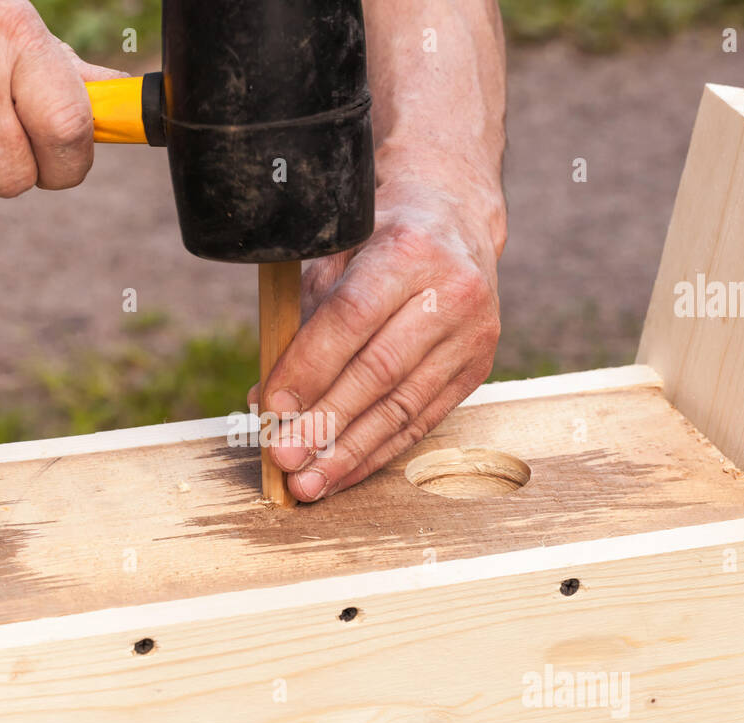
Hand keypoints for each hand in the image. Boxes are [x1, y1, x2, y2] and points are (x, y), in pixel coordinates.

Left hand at [250, 177, 505, 501]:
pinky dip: (377, 452)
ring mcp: (472, 334)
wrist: (454, 218)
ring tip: (308, 483)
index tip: (273, 405)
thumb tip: (266, 397)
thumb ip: (302, 321)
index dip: (310, 367)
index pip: (352, 318)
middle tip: (284, 457)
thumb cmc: (379, 240)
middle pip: (379, 370)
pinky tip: (342, 474)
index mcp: (409, 251)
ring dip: (350, 451)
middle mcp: (452, 292)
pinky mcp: (477, 368)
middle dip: (326, 422)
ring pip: (403, 406)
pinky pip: (421, 422)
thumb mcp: (337, 256)